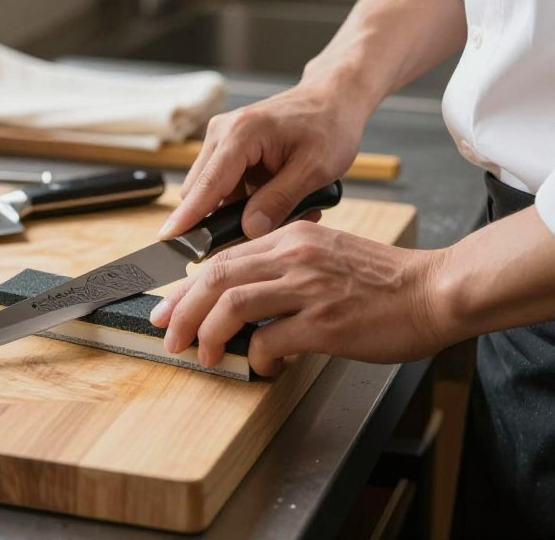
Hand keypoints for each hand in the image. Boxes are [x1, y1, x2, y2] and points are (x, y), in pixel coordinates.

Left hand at [149, 220, 451, 375]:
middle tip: (169, 335)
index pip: (221, 259)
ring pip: (232, 304)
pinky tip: (264, 365)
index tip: (169, 307)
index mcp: (290, 238)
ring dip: (209, 333)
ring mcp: (309, 288)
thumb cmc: (383, 279)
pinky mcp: (325, 322)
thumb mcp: (325, 254)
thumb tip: (242, 299)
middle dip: (182, 310)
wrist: (434, 290)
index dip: (187, 287)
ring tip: (205, 355)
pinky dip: (257, 355)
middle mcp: (294, 257)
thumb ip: (284, 267)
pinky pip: (270, 339)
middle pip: (215, 278)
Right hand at [159, 82, 367, 239]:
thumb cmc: (329, 126)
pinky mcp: (226, 145)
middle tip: (268, 230)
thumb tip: (249, 231)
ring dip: (238, 209)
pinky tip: (275, 197)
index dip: (188, 216)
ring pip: (211, 190)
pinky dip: (243, 198)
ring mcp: (221, 137)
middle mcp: (222, 132)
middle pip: (201, 190)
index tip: (168, 239)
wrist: (333, 98)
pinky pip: (223, 183)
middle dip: (224, 219)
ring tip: (283, 210)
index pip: (207, 184)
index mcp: (241, 133)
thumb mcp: (314, 169)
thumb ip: (279, 201)